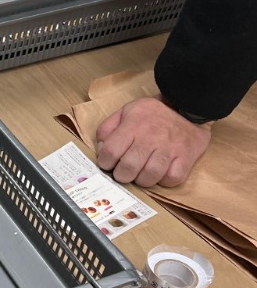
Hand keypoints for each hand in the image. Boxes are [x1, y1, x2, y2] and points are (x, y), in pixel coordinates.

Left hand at [95, 97, 211, 187]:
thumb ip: (107, 129)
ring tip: (141, 174)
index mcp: (133, 125)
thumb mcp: (125, 112)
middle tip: (123, 173)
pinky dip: (164, 181)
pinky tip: (160, 174)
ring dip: (142, 180)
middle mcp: (151, 137)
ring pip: (150, 176)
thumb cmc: (152, 114)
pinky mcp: (186, 156)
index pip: (111, 151)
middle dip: (121, 175)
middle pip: (129, 167)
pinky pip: (172, 178)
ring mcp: (170, 148)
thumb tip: (100, 149)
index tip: (108, 164)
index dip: (105, 162)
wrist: (187, 107)